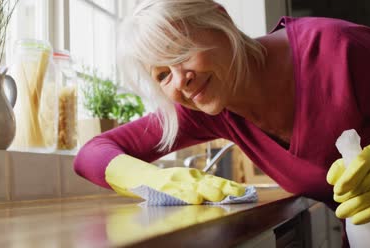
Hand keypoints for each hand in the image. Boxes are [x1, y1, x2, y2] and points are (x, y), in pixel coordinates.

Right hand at [105, 154, 244, 203]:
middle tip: (239, 193)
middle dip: (224, 188)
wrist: (126, 170)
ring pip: (194, 186)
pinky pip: (174, 192)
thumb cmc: (153, 180)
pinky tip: (194, 198)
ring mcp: (171, 181)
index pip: (213, 180)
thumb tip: (213, 194)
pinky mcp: (159, 186)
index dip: (228, 186)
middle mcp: (183, 177)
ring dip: (209, 190)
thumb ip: (193, 186)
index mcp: (189, 175)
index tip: (243, 191)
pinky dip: (185, 195)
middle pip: (208, 183)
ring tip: (222, 195)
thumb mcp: (176, 181)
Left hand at [327, 143, 369, 223]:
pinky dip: (368, 215)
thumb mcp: (351, 159)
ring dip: (356, 208)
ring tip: (341, 213)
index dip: (349, 178)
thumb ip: (339, 167)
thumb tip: (331, 181)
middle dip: (349, 197)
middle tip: (336, 204)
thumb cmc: (364, 163)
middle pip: (367, 183)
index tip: (337, 190)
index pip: (361, 163)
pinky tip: (356, 220)